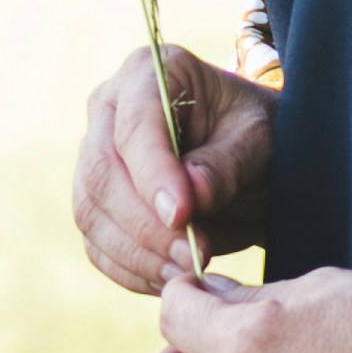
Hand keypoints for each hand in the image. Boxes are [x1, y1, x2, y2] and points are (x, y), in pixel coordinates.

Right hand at [73, 44, 276, 296]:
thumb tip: (191, 197)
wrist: (252, 160)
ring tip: (188, 273)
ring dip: (137, 253)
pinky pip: (97, 243)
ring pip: (92, 212)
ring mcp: (94, 156)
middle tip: (194, 257)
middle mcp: (108, 109)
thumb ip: (226, 164)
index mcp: (148, 73)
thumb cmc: (257, 135)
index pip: (134, 125)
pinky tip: (169, 279)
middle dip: (145, 223)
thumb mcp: (259, 139)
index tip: (182, 215)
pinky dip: (130, 270)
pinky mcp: (96, 203)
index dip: (152, 173)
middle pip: (101, 171)